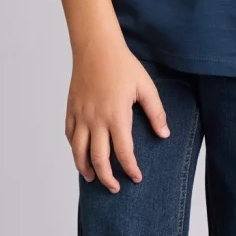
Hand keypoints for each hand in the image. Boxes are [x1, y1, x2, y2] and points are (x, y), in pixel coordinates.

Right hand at [66, 38, 169, 191]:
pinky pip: (70, 136)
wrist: (96, 47)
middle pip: (98, 159)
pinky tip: (81, 154)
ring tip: (93, 179)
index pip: (124, 153)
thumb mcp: (146, 87)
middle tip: (115, 188)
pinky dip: (75, 149)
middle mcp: (96, 120)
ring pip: (78, 151)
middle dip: (107, 178)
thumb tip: (164, 135)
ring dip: (85, 169)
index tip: (136, 178)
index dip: (130, 169)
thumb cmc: (123, 65)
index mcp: (116, 116)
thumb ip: (156, 113)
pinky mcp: (71, 109)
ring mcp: (80, 116)